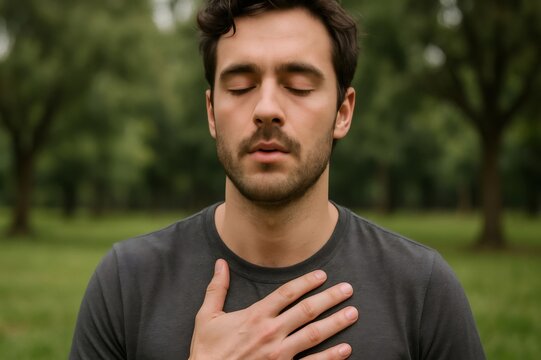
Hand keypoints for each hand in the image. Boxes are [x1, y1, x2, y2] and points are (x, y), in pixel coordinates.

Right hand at [189, 259, 357, 359]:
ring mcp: (279, 354)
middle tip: (347, 289)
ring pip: (313, 335)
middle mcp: (271, 332)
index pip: (287, 293)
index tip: (322, 275)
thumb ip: (216, 289)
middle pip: (306, 311)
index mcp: (255, 316)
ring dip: (335, 323)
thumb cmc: (207, 351)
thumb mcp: (207, 317)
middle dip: (330, 298)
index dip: (306, 282)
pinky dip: (330, 357)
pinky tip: (345, 349)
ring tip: (353, 313)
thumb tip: (220, 263)